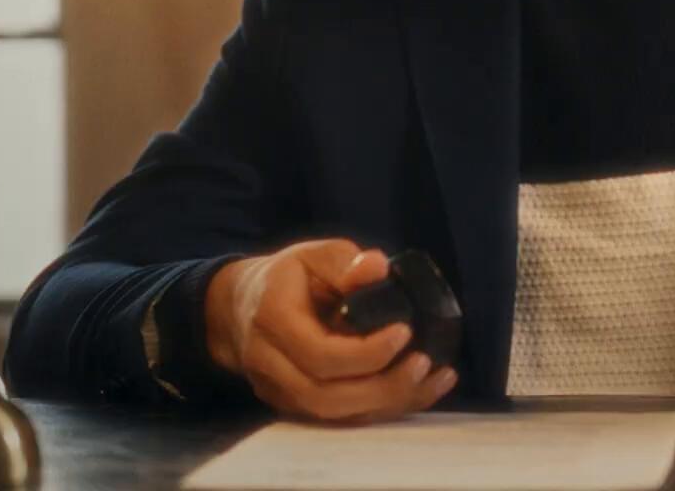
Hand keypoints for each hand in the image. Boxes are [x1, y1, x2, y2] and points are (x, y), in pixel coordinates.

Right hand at [205, 239, 457, 421]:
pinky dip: (382, 409)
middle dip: (382, 387)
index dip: (366, 352)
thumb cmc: (287, 277)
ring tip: (435, 378)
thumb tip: (377, 267)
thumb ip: (346, 263)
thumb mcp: (314, 255)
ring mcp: (278, 392)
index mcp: (271, 320)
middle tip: (425, 363)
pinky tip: (420, 389)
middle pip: (325, 397)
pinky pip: (339, 419)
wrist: (240, 308)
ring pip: (334, 415)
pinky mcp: (294, 406)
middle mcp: (269, 364)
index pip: (318, 354)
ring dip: (389, 403)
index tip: (405, 331)